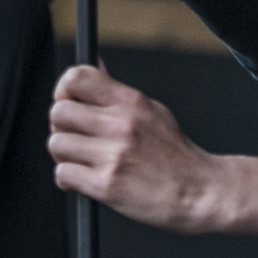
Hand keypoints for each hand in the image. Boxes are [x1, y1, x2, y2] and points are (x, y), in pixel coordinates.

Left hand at [48, 65, 257, 238]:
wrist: (201, 192)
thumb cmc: (176, 156)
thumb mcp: (153, 111)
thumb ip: (117, 93)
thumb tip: (94, 65)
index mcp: (131, 102)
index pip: (76, 78)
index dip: (63, 91)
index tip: (67, 102)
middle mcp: (120, 124)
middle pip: (58, 112)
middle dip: (61, 127)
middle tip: (75, 138)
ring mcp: (113, 155)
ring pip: (57, 144)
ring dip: (64, 155)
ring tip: (83, 161)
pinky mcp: (107, 185)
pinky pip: (64, 174)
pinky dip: (68, 180)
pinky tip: (84, 180)